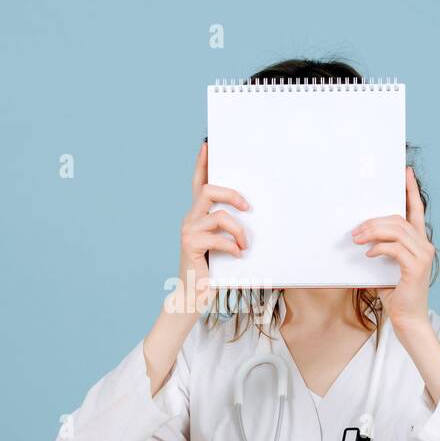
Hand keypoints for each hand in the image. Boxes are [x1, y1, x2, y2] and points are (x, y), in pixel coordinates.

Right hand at [175, 140, 248, 313]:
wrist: (195, 296)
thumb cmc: (213, 271)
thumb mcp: (224, 244)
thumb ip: (230, 228)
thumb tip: (251, 213)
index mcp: (197, 216)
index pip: (197, 183)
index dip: (201, 163)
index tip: (207, 144)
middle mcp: (189, 219)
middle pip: (208, 191)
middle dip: (231, 195)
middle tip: (248, 208)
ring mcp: (188, 231)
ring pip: (218, 216)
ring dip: (238, 230)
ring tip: (245, 245)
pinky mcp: (190, 245)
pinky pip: (217, 237)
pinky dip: (232, 246)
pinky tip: (238, 255)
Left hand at [352, 167, 434, 333]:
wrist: (408, 321)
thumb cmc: (396, 295)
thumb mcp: (385, 268)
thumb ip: (380, 250)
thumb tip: (359, 237)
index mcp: (419, 243)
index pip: (416, 210)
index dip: (411, 190)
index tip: (405, 173)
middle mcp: (425, 246)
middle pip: (399, 219)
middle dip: (374, 220)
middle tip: (355, 230)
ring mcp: (423, 256)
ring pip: (396, 230)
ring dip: (372, 232)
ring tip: (357, 240)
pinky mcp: (416, 267)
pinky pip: (394, 248)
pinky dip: (379, 248)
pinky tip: (368, 254)